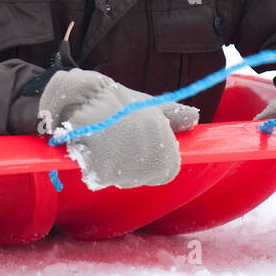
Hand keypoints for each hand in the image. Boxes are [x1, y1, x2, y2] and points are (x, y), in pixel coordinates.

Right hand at [38, 68, 198, 190]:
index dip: (151, 158)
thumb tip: (194, 118)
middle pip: (142, 176)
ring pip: (121, 178)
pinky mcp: (102, 173)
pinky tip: (89, 148)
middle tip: (116, 138)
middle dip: (129, 162)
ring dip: (111, 164)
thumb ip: (173, 115)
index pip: (165, 171)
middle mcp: (151, 161)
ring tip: (101, 139)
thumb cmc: (115, 101)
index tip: (137, 141)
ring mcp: (127, 169)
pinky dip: (94, 167)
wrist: (80, 97)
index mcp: (166, 149)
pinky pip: (100, 178)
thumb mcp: (148, 104)